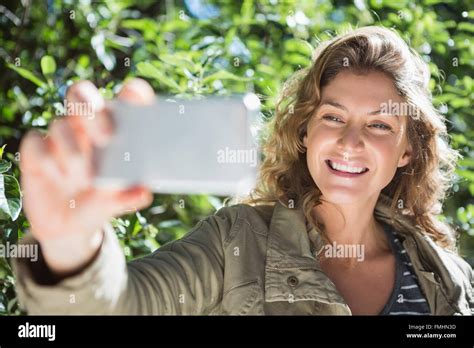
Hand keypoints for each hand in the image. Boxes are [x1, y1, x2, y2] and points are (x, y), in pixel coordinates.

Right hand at [19, 78, 154, 273]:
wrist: (68, 227)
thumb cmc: (101, 203)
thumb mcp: (117, 203)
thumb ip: (129, 196)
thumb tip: (143, 192)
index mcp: (114, 130)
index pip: (123, 100)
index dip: (132, 92)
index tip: (134, 95)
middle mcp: (85, 127)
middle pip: (83, 95)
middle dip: (94, 112)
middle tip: (107, 138)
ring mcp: (59, 137)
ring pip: (60, 124)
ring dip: (72, 150)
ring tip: (85, 179)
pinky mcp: (35, 152)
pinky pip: (35, 142)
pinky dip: (47, 160)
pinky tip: (59, 177)